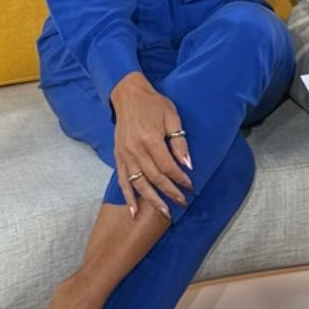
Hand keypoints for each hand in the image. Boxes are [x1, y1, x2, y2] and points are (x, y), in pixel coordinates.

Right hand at [110, 71, 192, 214]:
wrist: (128, 95)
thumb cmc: (153, 104)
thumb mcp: (172, 117)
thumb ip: (179, 142)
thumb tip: (188, 165)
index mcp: (150, 140)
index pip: (167, 167)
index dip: (180, 178)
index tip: (190, 186)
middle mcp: (135, 150)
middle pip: (155, 178)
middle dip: (170, 193)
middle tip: (182, 203)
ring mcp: (125, 155)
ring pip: (138, 184)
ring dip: (152, 200)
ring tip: (164, 212)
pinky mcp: (118, 157)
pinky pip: (122, 181)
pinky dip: (128, 197)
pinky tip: (134, 211)